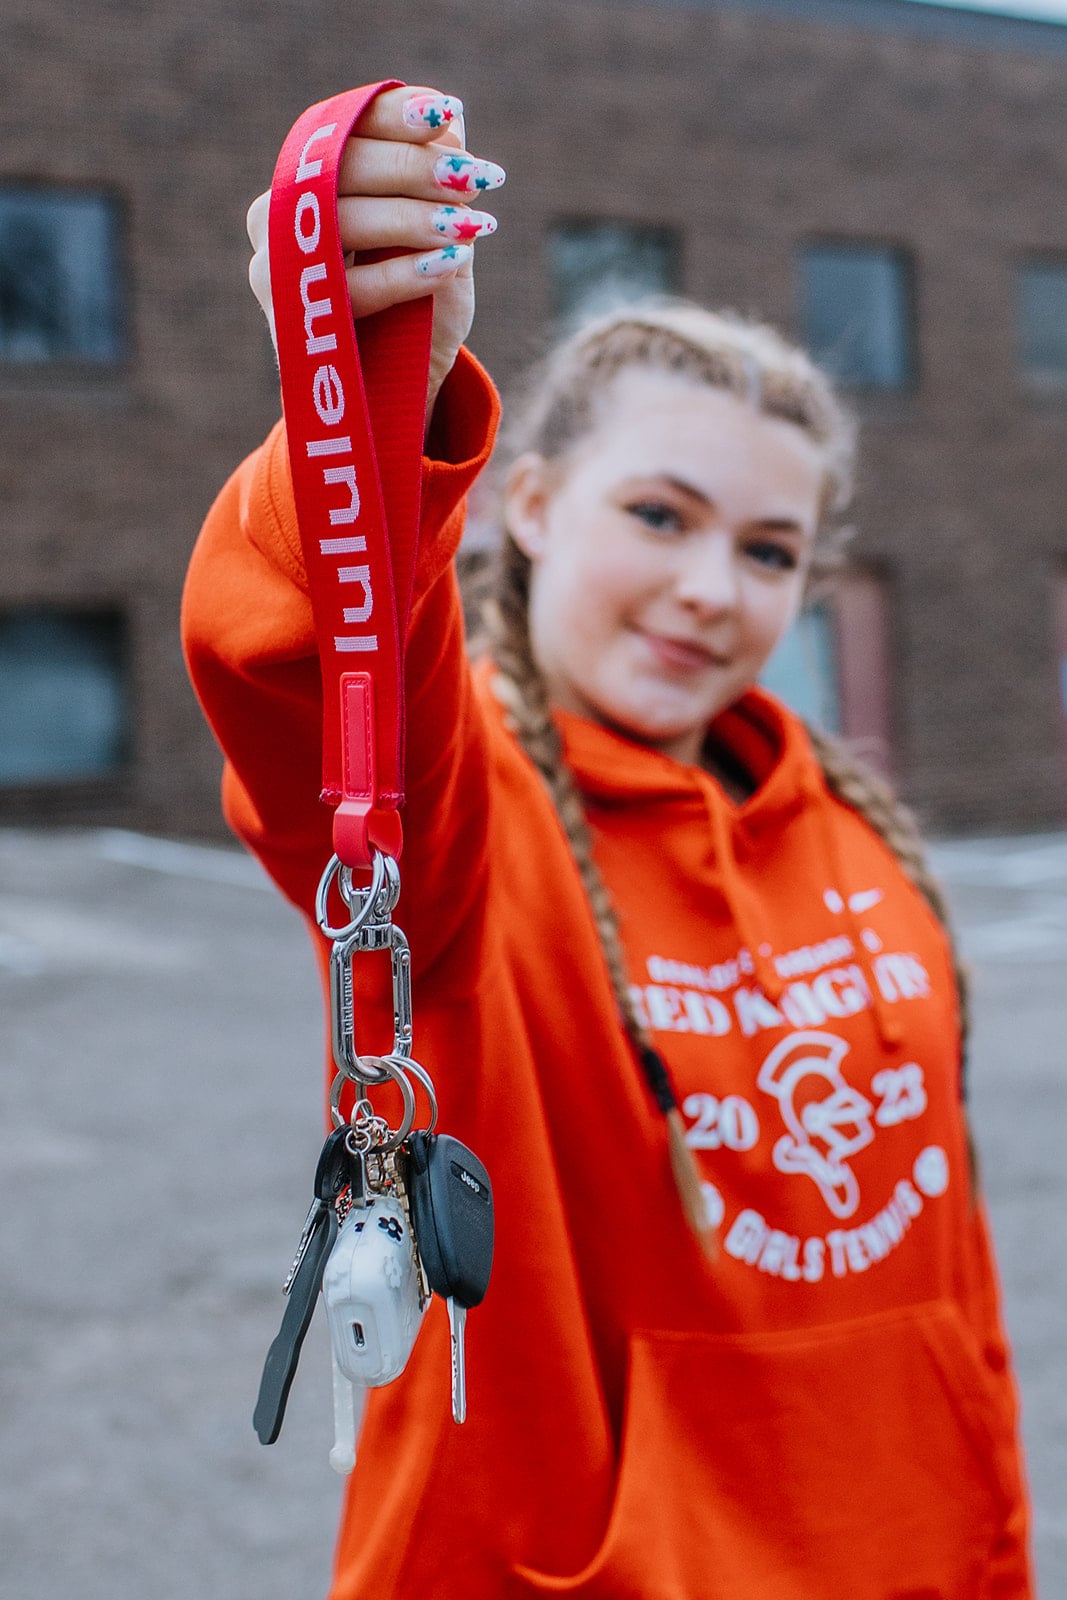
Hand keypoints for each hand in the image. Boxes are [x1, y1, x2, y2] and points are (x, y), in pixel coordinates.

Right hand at [246, 86, 503, 423]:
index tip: (444, 111)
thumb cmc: (420, 301)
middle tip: (474, 174)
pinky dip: (403, 272)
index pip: (343, 128)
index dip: (390, 116)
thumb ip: (437, 180)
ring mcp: (274, 265)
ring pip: (342, 221)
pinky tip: (450, 260)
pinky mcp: (286, 320)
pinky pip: (348, 288)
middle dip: (414, 167)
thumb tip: (453, 119)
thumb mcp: (438, 234)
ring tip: (472, 223)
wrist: (400, 386)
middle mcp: (277, 211)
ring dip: (413, 217)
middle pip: (341, 167)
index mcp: (307, 177)